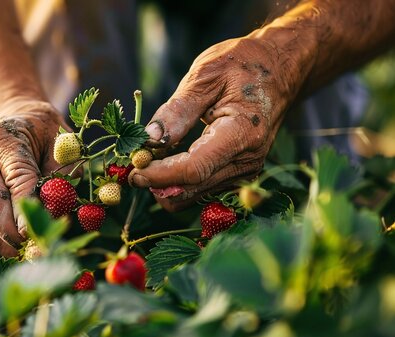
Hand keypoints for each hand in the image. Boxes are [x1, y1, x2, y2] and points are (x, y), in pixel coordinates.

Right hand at [0, 102, 66, 255]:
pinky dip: (2, 240)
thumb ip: (61, 172)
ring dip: (8, 243)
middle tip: (37, 249)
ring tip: (32, 252)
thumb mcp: (59, 140)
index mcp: (0, 140)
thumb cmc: (41, 130)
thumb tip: (56, 211)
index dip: (27, 211)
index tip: (38, 233)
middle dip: (13, 234)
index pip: (16, 181)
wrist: (10, 118)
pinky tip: (22, 245)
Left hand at [129, 36, 300, 210]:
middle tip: (133, 160)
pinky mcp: (238, 174)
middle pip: (190, 190)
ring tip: (148, 156)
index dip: (159, 174)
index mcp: (241, 133)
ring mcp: (244, 172)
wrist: (281, 69)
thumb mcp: (207, 74)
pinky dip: (178, 181)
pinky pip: (200, 189)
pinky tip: (166, 159)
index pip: (193, 169)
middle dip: (156, 182)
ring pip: (192, 195)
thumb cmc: (244, 64)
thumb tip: (150, 139)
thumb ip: (178, 110)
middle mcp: (247, 161)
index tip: (133, 167)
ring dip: (165, 183)